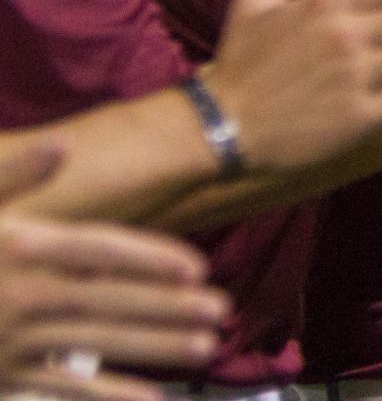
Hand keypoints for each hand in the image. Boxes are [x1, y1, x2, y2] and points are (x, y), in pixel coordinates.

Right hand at [0, 144, 228, 399]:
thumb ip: (17, 178)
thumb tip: (64, 143)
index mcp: (20, 247)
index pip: (98, 250)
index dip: (151, 257)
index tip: (196, 267)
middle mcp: (19, 295)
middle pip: (107, 300)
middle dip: (167, 306)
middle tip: (221, 310)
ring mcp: (9, 341)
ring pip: (93, 343)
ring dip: (152, 347)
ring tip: (204, 347)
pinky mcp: (1, 378)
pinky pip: (60, 388)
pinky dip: (106, 395)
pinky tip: (150, 399)